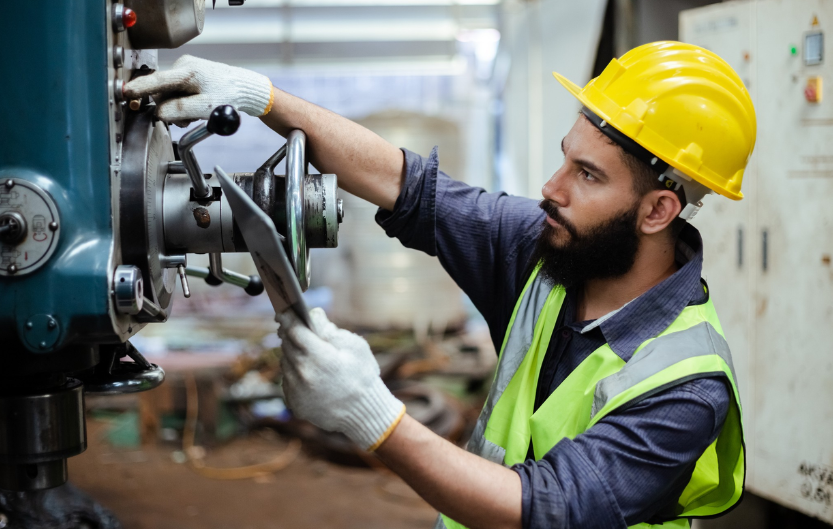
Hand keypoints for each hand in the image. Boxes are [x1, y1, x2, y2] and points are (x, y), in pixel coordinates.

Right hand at [123, 55, 273, 122]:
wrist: (245, 89)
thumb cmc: (230, 96)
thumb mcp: (205, 108)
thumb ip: (179, 111)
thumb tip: (158, 113)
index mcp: (187, 72)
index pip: (157, 81)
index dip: (139, 89)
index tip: (124, 93)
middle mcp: (184, 66)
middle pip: (162, 92)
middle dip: (171, 109)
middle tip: (187, 120)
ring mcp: (186, 69)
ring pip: (169, 94)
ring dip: (178, 108)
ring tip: (195, 114)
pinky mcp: (190, 75)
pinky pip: (177, 92)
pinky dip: (184, 103)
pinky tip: (196, 107)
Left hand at [277, 308, 404, 450]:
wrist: (365, 414)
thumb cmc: (363, 376)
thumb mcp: (354, 346)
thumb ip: (330, 330)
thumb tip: (312, 315)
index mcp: (319, 356)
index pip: (294, 330)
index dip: (288, 317)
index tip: (283, 310)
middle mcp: (302, 373)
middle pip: (287, 345)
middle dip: (291, 335)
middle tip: (295, 328)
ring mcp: (296, 390)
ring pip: (286, 363)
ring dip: (293, 355)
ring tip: (308, 354)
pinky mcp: (294, 403)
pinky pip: (288, 381)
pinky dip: (295, 374)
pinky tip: (311, 375)